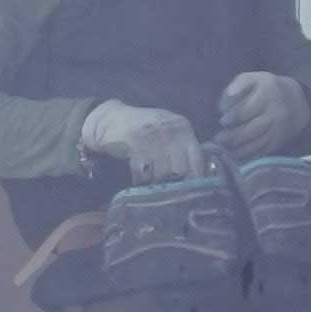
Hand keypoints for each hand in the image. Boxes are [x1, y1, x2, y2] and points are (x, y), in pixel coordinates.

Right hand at [78, 102, 206, 187]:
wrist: (110, 120)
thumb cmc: (144, 130)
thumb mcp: (168, 132)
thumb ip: (183, 148)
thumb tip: (200, 174)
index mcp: (183, 128)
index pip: (197, 160)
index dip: (195, 179)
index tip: (190, 191)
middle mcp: (171, 130)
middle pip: (180, 169)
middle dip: (174, 183)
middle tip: (167, 190)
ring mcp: (153, 136)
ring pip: (162, 173)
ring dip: (155, 183)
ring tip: (150, 183)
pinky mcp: (134, 143)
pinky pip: (143, 172)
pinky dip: (140, 180)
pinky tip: (138, 179)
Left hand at [211, 70, 307, 158]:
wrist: (294, 101)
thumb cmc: (264, 89)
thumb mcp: (252, 79)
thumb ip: (237, 86)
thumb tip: (227, 98)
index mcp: (267, 94)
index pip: (248, 109)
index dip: (234, 117)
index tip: (222, 121)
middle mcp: (276, 112)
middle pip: (252, 129)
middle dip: (232, 137)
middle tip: (217, 140)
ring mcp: (279, 129)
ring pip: (257, 144)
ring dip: (238, 150)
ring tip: (223, 150)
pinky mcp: (279, 141)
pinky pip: (263, 152)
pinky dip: (248, 157)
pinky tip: (234, 157)